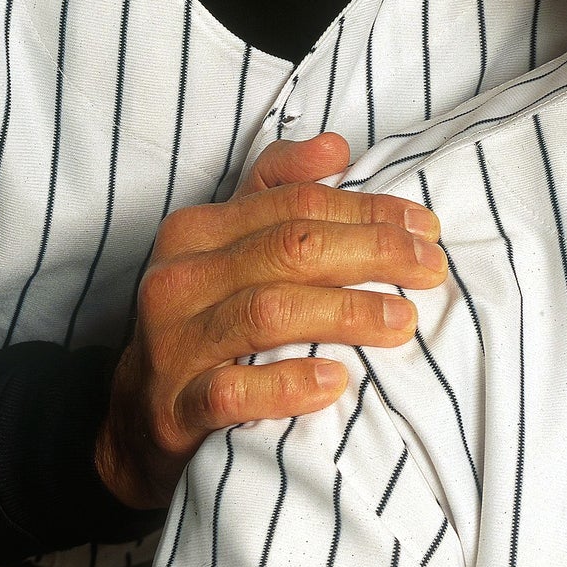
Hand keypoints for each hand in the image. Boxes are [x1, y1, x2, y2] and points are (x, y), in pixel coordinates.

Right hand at [95, 132, 446, 509]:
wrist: (134, 421)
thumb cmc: (201, 322)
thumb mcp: (227, 246)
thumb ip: (277, 190)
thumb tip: (336, 146)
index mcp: (197, 230)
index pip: (295, 204)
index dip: (368, 210)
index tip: (425, 227)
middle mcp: (180, 279)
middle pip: (290, 249)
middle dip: (372, 253)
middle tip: (431, 269)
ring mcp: (173, 344)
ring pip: (268, 313)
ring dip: (346, 314)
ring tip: (402, 321)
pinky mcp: (175, 408)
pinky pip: (234, 392)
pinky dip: (289, 385)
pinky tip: (337, 382)